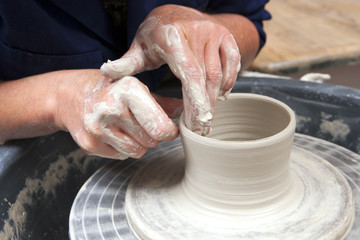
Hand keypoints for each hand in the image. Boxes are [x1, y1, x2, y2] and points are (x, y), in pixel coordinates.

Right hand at [55, 70, 179, 158]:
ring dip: (139, 143)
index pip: (161, 126)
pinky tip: (114, 133)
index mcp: (127, 89)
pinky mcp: (89, 144)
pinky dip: (122, 148)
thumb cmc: (108, 89)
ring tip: (127, 127)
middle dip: (154, 136)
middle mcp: (111, 108)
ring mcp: (98, 128)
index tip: (169, 128)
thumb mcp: (135, 87)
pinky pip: (121, 156)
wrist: (68, 95)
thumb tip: (185, 113)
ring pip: (138, 151)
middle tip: (144, 124)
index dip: (170, 131)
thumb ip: (162, 103)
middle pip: (152, 141)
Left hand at [100, 4, 240, 134]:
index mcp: (172, 36)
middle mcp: (196, 32)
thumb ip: (126, 63)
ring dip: (215, 99)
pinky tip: (221, 96)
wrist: (177, 12)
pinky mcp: (224, 35)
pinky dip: (228, 81)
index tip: (194, 122)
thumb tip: (106, 72)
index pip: (188, 73)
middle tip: (201, 129)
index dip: (194, 100)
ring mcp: (213, 32)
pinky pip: (232, 62)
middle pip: (205, 78)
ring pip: (218, 73)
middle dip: (204, 107)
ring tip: (208, 119)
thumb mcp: (139, 47)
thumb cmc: (156, 33)